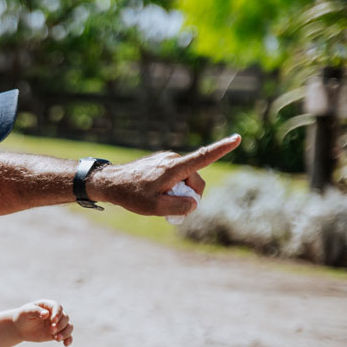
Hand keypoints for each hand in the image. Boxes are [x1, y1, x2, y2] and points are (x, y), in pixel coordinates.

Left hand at [12, 300, 72, 346]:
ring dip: (65, 333)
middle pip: (65, 317)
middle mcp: (55, 314)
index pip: (57, 307)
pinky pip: (67, 336)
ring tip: (57, 339)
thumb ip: (36, 311)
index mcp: (48, 305)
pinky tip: (65, 344)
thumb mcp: (26, 312)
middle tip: (51, 331)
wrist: (20, 327)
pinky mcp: (57, 333)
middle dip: (60, 325)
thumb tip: (46, 314)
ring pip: (69, 326)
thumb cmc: (22, 316)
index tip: (54, 320)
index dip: (57, 313)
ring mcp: (57, 324)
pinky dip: (68, 339)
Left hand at [89, 135, 239, 216]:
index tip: (236, 138)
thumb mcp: (155, 207)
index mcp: (174, 167)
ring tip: (157, 198)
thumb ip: (179, 207)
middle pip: (196, 179)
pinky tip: (155, 193)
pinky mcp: (162, 162)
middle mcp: (172, 159)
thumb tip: (194, 203)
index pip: (203, 158)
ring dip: (179, 192)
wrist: (109, 183)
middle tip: (169, 206)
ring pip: (186, 180)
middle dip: (189, 195)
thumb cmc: (131, 195)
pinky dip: (172, 188)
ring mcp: (167, 159)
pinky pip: (176, 177)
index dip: (222, 149)